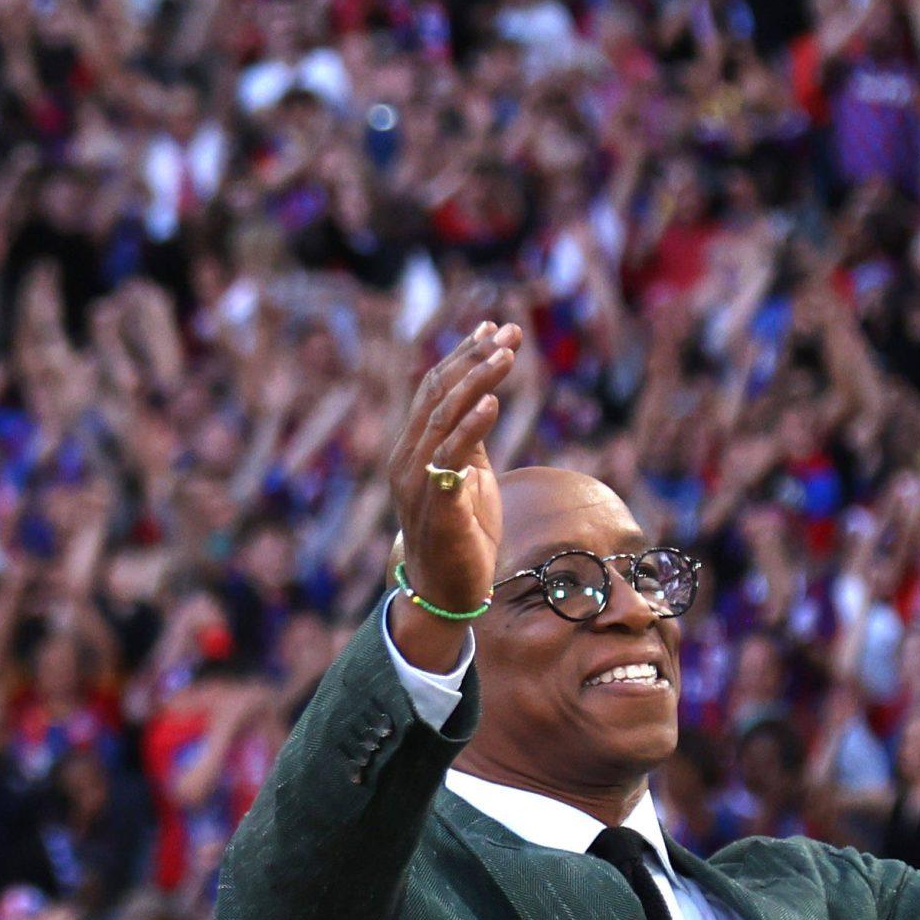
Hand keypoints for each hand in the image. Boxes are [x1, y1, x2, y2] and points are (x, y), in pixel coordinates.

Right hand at [388, 320, 522, 618]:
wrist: (448, 592)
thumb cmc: (461, 534)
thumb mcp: (469, 476)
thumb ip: (470, 440)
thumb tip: (484, 399)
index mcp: (415, 447)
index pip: (436, 388)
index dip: (464, 355)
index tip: (495, 327)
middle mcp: (409, 458)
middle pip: (439, 394)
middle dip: (475, 359)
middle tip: (510, 332)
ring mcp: (419, 482)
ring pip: (444, 418)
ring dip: (477, 383)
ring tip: (506, 355)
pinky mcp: (438, 507)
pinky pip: (451, 460)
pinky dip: (471, 428)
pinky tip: (492, 404)